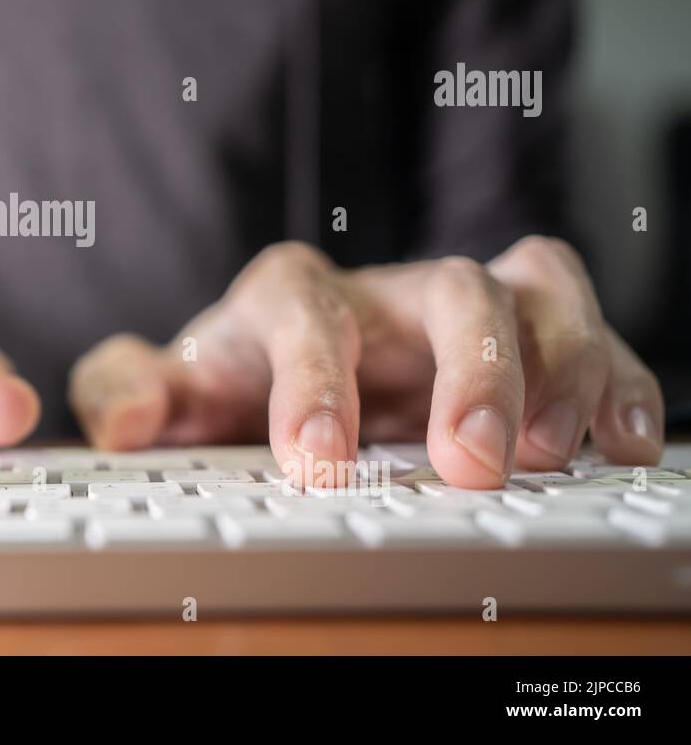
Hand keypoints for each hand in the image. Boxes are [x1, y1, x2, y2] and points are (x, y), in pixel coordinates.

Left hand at [69, 237, 662, 487]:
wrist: (284, 372)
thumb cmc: (229, 383)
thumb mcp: (165, 392)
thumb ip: (127, 391)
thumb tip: (127, 418)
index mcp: (288, 295)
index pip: (305, 310)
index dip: (315, 381)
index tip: (320, 463)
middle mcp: (383, 292)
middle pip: (449, 287)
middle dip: (470, 371)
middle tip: (471, 464)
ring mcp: (458, 312)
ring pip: (533, 290)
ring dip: (558, 366)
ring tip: (548, 451)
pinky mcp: (522, 343)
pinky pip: (593, 331)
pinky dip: (620, 378)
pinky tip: (624, 439)